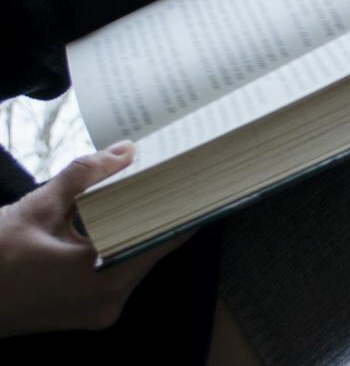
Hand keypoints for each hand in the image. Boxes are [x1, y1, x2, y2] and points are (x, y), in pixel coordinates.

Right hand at [0, 142, 196, 337]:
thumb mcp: (37, 209)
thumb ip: (84, 177)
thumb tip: (126, 151)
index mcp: (100, 281)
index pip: (161, 237)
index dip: (182, 205)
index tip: (199, 177)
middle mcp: (108, 303)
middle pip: (150, 247)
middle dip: (161, 209)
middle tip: (178, 173)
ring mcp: (97, 312)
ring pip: (135, 260)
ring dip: (141, 226)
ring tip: (155, 187)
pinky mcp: (86, 311)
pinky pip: (118, 272)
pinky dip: (122, 244)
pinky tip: (125, 216)